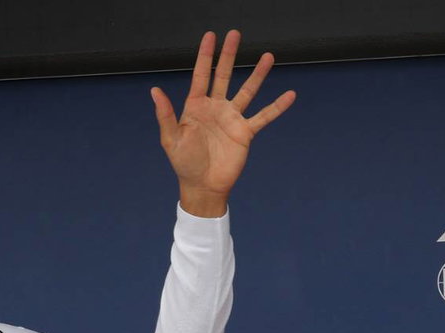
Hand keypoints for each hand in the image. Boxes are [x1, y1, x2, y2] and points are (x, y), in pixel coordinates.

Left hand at [150, 30, 295, 217]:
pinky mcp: (245, 132)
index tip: (211, 36)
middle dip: (229, 55)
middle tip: (235, 34)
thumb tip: (155, 91)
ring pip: (247, 91)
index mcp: (196, 107)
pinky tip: (290, 95)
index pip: (201, 75)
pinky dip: (277, 107)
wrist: (203, 186)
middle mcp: (216, 108)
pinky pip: (264, 116)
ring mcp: (232, 119)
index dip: (205, 55)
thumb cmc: (184, 164)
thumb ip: (166, 115)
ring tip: (268, 56)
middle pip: (224, 75)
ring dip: (258, 74)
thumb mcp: (171, 139)